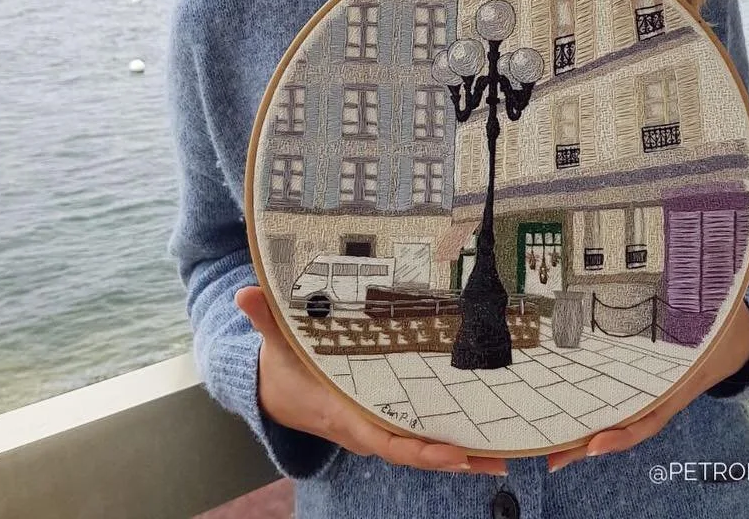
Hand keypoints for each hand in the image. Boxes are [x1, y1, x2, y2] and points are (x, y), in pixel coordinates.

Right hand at [235, 286, 507, 475]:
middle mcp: (365, 426)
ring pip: (421, 448)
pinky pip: (421, 437)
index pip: (382, 437)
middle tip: (493, 454)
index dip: (415, 447)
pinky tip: (481, 446)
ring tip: (502, 455)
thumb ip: (266, 317)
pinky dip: (450, 445)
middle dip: (451, 456)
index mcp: (343, 411)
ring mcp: (378, 427)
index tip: (449, 451)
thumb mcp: (276, 341)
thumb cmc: (284, 365)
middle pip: (412, 450)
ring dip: (460, 455)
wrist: (278, 392)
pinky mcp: (389, 421)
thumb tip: (246, 291)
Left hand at [546, 225, 748, 473]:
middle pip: (626, 424)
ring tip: (548, 457)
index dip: (628, 428)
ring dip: (582, 442)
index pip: (653, 409)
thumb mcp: (735, 293)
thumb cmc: (722, 318)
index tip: (598, 441)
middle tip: (557, 456)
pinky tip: (558, 443)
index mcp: (682, 375)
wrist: (732, 343)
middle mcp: (662, 391)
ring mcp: (647, 393)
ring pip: (615, 424)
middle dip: (593, 441)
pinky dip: (587, 431)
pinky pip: (611, 412)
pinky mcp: (633, 387)